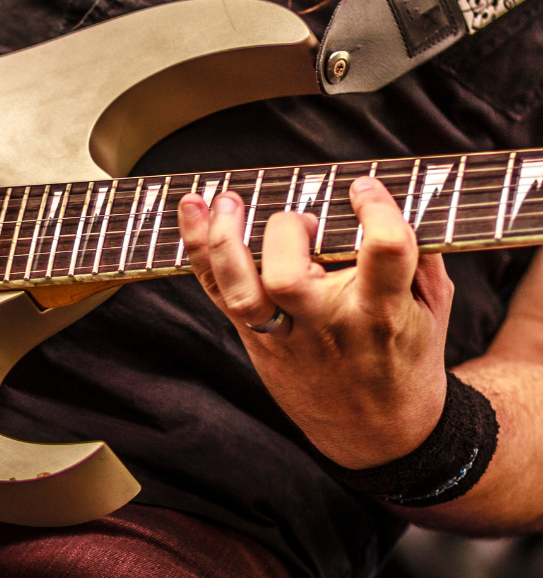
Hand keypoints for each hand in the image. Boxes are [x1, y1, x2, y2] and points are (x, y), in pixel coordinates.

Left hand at [177, 176, 452, 468]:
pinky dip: (199, 249)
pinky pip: (218, 291)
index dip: (375, 211)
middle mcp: (327, 325)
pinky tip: (193, 210)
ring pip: (242, 289)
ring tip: (227, 200)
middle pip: (288, 276)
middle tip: (304, 222)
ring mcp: (285, 336)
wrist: (377, 435)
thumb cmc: (406, 363)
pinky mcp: (255, 339)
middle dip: (288, 232)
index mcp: (382, 314)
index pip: (383, 253)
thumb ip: (421, 256)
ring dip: (225, 240)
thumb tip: (403, 199)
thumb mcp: (431, 312)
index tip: (364, 188)